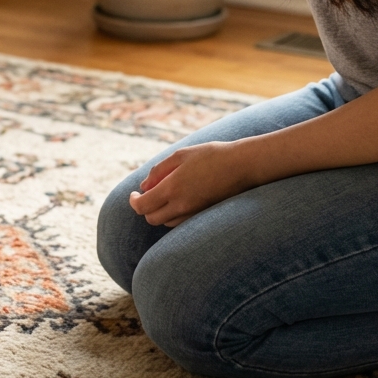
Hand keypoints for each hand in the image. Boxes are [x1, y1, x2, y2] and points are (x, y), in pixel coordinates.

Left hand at [128, 140, 257, 226]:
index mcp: (173, 188)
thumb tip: (143, 186)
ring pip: (167, 222)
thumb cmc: (211, 155)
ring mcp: (194, 214)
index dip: (134, 202)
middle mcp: (182, 205)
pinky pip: (182, 223)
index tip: (134, 194)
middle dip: (146, 208)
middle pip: (152, 218)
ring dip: (160, 212)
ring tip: (165, 194)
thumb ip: (159, 170)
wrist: (243, 165)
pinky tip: (180, 200)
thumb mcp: (181, 155)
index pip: (143, 206)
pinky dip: (175, 215)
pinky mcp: (204, 216)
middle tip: (147, 194)